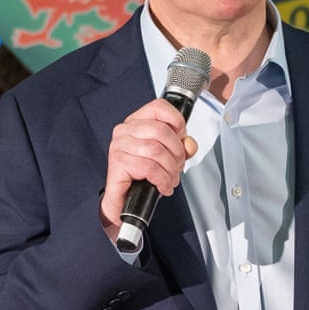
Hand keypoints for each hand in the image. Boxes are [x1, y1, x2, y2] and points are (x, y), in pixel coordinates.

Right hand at [100, 97, 196, 240]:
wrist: (122, 202)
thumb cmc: (141, 177)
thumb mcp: (166, 158)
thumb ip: (181, 148)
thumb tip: (189, 145)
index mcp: (136, 123)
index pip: (159, 107)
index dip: (177, 121)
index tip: (182, 137)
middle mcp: (125, 131)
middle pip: (162, 131)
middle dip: (176, 153)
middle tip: (177, 167)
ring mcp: (119, 146)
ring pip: (157, 151)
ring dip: (170, 170)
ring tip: (169, 179)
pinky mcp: (118, 163)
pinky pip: (149, 167)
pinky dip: (162, 180)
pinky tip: (163, 186)